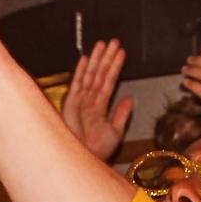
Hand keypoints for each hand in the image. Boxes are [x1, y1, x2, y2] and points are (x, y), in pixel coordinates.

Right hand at [60, 39, 133, 161]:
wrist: (85, 160)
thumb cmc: (97, 151)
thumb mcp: (115, 131)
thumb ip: (122, 114)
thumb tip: (130, 98)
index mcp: (100, 107)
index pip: (110, 82)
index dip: (116, 67)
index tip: (122, 53)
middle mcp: (89, 102)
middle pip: (100, 75)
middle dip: (106, 58)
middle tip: (113, 42)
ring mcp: (79, 101)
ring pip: (90, 76)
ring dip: (96, 60)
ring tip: (102, 44)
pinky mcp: (70, 104)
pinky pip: (77, 84)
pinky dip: (81, 71)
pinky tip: (85, 59)